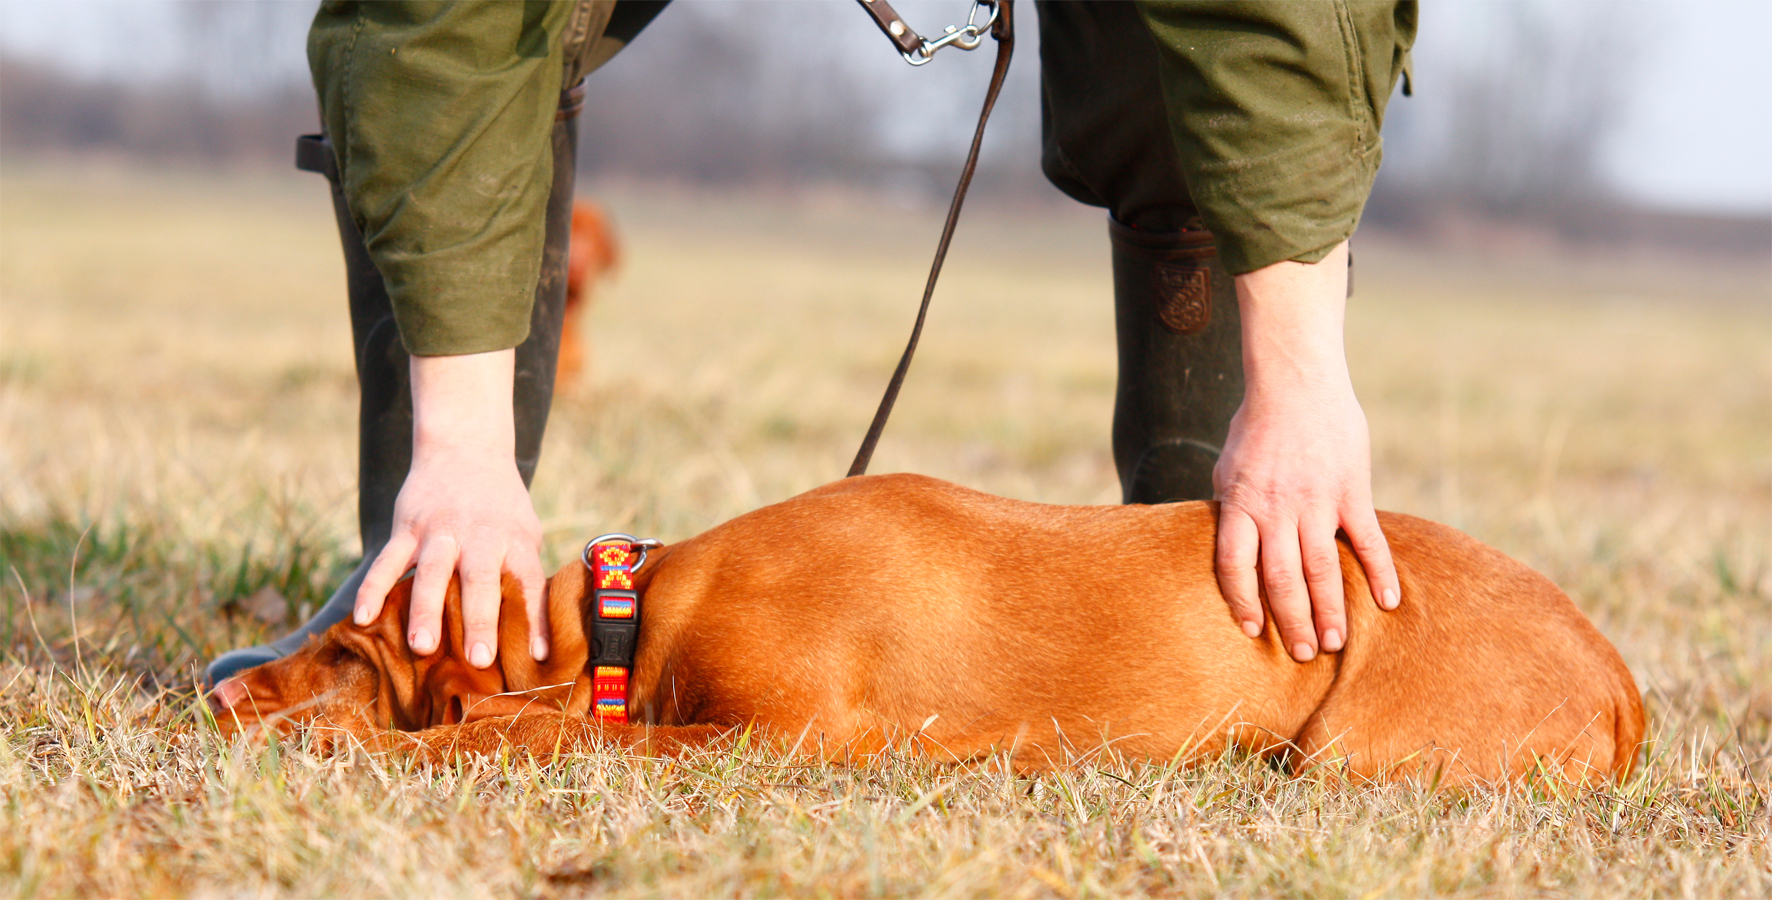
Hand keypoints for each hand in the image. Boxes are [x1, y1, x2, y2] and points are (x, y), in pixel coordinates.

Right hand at [351, 349, 548, 667]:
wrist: (465, 448)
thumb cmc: (501, 506)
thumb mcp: (525, 533)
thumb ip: (526, 577)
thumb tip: (536, 636)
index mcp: (514, 541)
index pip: (529, 584)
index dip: (534, 620)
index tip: (534, 656)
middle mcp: (479, 537)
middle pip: (481, 581)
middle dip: (480, 620)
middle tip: (479, 659)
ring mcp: (440, 532)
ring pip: (431, 573)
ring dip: (427, 610)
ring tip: (422, 647)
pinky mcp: (407, 528)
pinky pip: (387, 561)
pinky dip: (373, 588)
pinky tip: (362, 618)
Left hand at [1214, 242, 1399, 661]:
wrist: (1295, 380)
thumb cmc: (1255, 426)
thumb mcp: (1227, 467)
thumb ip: (1232, 509)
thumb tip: (1231, 549)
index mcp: (1241, 504)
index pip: (1235, 566)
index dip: (1243, 601)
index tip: (1255, 631)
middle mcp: (1276, 509)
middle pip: (1280, 578)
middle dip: (1292, 621)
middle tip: (1304, 655)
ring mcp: (1316, 501)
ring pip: (1322, 569)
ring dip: (1331, 610)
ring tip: (1337, 643)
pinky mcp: (1351, 490)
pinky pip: (1367, 540)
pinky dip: (1380, 572)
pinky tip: (1389, 602)